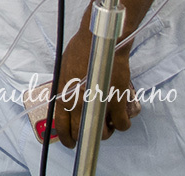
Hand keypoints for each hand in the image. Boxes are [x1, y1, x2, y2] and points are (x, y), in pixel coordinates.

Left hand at [54, 24, 136, 148]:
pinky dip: (123, 123)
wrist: (101, 40)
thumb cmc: (81, 50)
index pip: (62, 126)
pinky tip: (121, 116)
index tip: (72, 143)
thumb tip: (65, 104)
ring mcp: (98, 103)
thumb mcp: (63, 70)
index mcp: (63, 95)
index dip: (67, 138)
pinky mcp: (117, 100)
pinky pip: (122, 124)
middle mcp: (79, 103)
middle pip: (83, 133)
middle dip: (88, 136)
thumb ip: (64, 90)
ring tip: (108, 121)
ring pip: (104, 133)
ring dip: (107, 130)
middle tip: (94, 131)